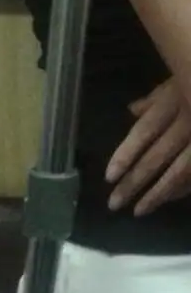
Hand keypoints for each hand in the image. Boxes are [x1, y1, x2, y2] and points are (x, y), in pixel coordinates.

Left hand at [107, 78, 190, 215]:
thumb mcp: (179, 81)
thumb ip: (158, 97)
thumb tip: (132, 109)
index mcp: (176, 100)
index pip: (144, 132)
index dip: (125, 155)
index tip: (109, 177)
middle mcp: (189, 121)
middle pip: (156, 157)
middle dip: (133, 182)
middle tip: (114, 204)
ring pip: (177, 173)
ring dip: (156, 195)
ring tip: (138, 211)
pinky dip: (181, 190)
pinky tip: (167, 199)